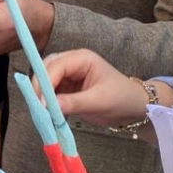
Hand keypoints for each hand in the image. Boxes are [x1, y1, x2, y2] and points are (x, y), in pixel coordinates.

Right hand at [42, 49, 172, 126]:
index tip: (41, 103)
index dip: (45, 83)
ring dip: (42, 95)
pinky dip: (48, 102)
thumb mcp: (99, 101)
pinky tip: (49, 113)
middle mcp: (72, 63)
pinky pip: (51, 92)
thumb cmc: (122, 99)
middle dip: (40, 87)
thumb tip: (49, 107)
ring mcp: (69, 75)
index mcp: (81, 58)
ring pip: (46, 80)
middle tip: (38, 107)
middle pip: (46, 69)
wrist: (134, 108)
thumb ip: (74, 102)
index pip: (56, 65)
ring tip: (43, 112)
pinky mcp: (67, 88)